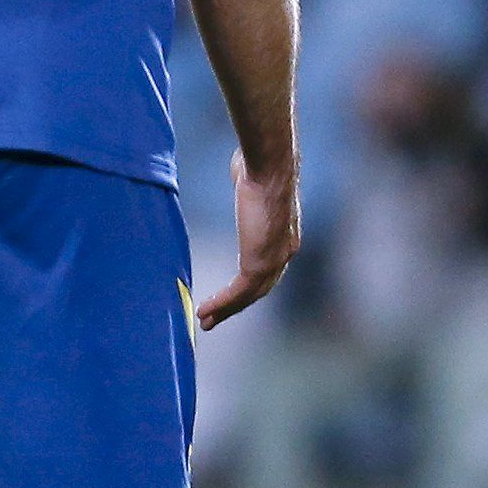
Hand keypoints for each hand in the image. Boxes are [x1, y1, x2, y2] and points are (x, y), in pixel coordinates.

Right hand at [197, 150, 299, 327]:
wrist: (267, 166)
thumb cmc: (258, 166)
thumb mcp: (253, 184)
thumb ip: (249, 192)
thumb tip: (243, 174)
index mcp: (284, 238)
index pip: (267, 271)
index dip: (247, 287)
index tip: (228, 297)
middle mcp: (284, 252)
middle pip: (259, 289)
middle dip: (235, 306)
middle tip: (212, 318)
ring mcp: (275, 259)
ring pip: (249, 296)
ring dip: (225, 310)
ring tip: (204, 320)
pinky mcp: (260, 262)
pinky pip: (238, 292)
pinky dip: (221, 304)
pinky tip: (203, 310)